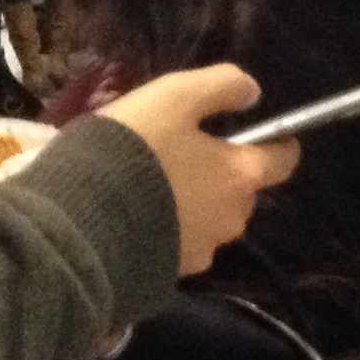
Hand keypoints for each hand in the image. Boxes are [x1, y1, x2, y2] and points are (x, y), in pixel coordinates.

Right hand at [99, 65, 296, 274]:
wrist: (75, 220)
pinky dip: (167, 229)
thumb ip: (220, 86)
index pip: (283, 160)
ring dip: (193, 205)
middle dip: (223, 176)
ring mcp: (201, 251)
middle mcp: (232, 218)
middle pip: (242, 192)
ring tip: (153, 188)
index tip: (263, 135)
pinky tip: (137, 216)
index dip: (276, 145)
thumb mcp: (173, 97)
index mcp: (241, 176)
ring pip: (210, 220)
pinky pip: (178, 244)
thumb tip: (252, 92)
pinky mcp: (170, 272)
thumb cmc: (132, 148)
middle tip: (184, 158)